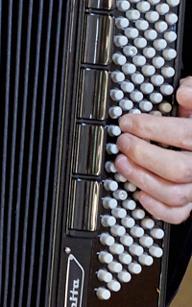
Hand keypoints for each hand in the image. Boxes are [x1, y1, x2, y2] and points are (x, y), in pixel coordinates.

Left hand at [115, 77, 191, 223]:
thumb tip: (183, 93)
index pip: (181, 135)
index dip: (150, 128)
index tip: (127, 122)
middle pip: (178, 169)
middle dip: (143, 155)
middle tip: (122, 142)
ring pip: (175, 194)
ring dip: (143, 179)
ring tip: (120, 163)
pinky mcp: (190, 200)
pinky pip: (178, 213)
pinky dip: (158, 208)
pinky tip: (140, 194)